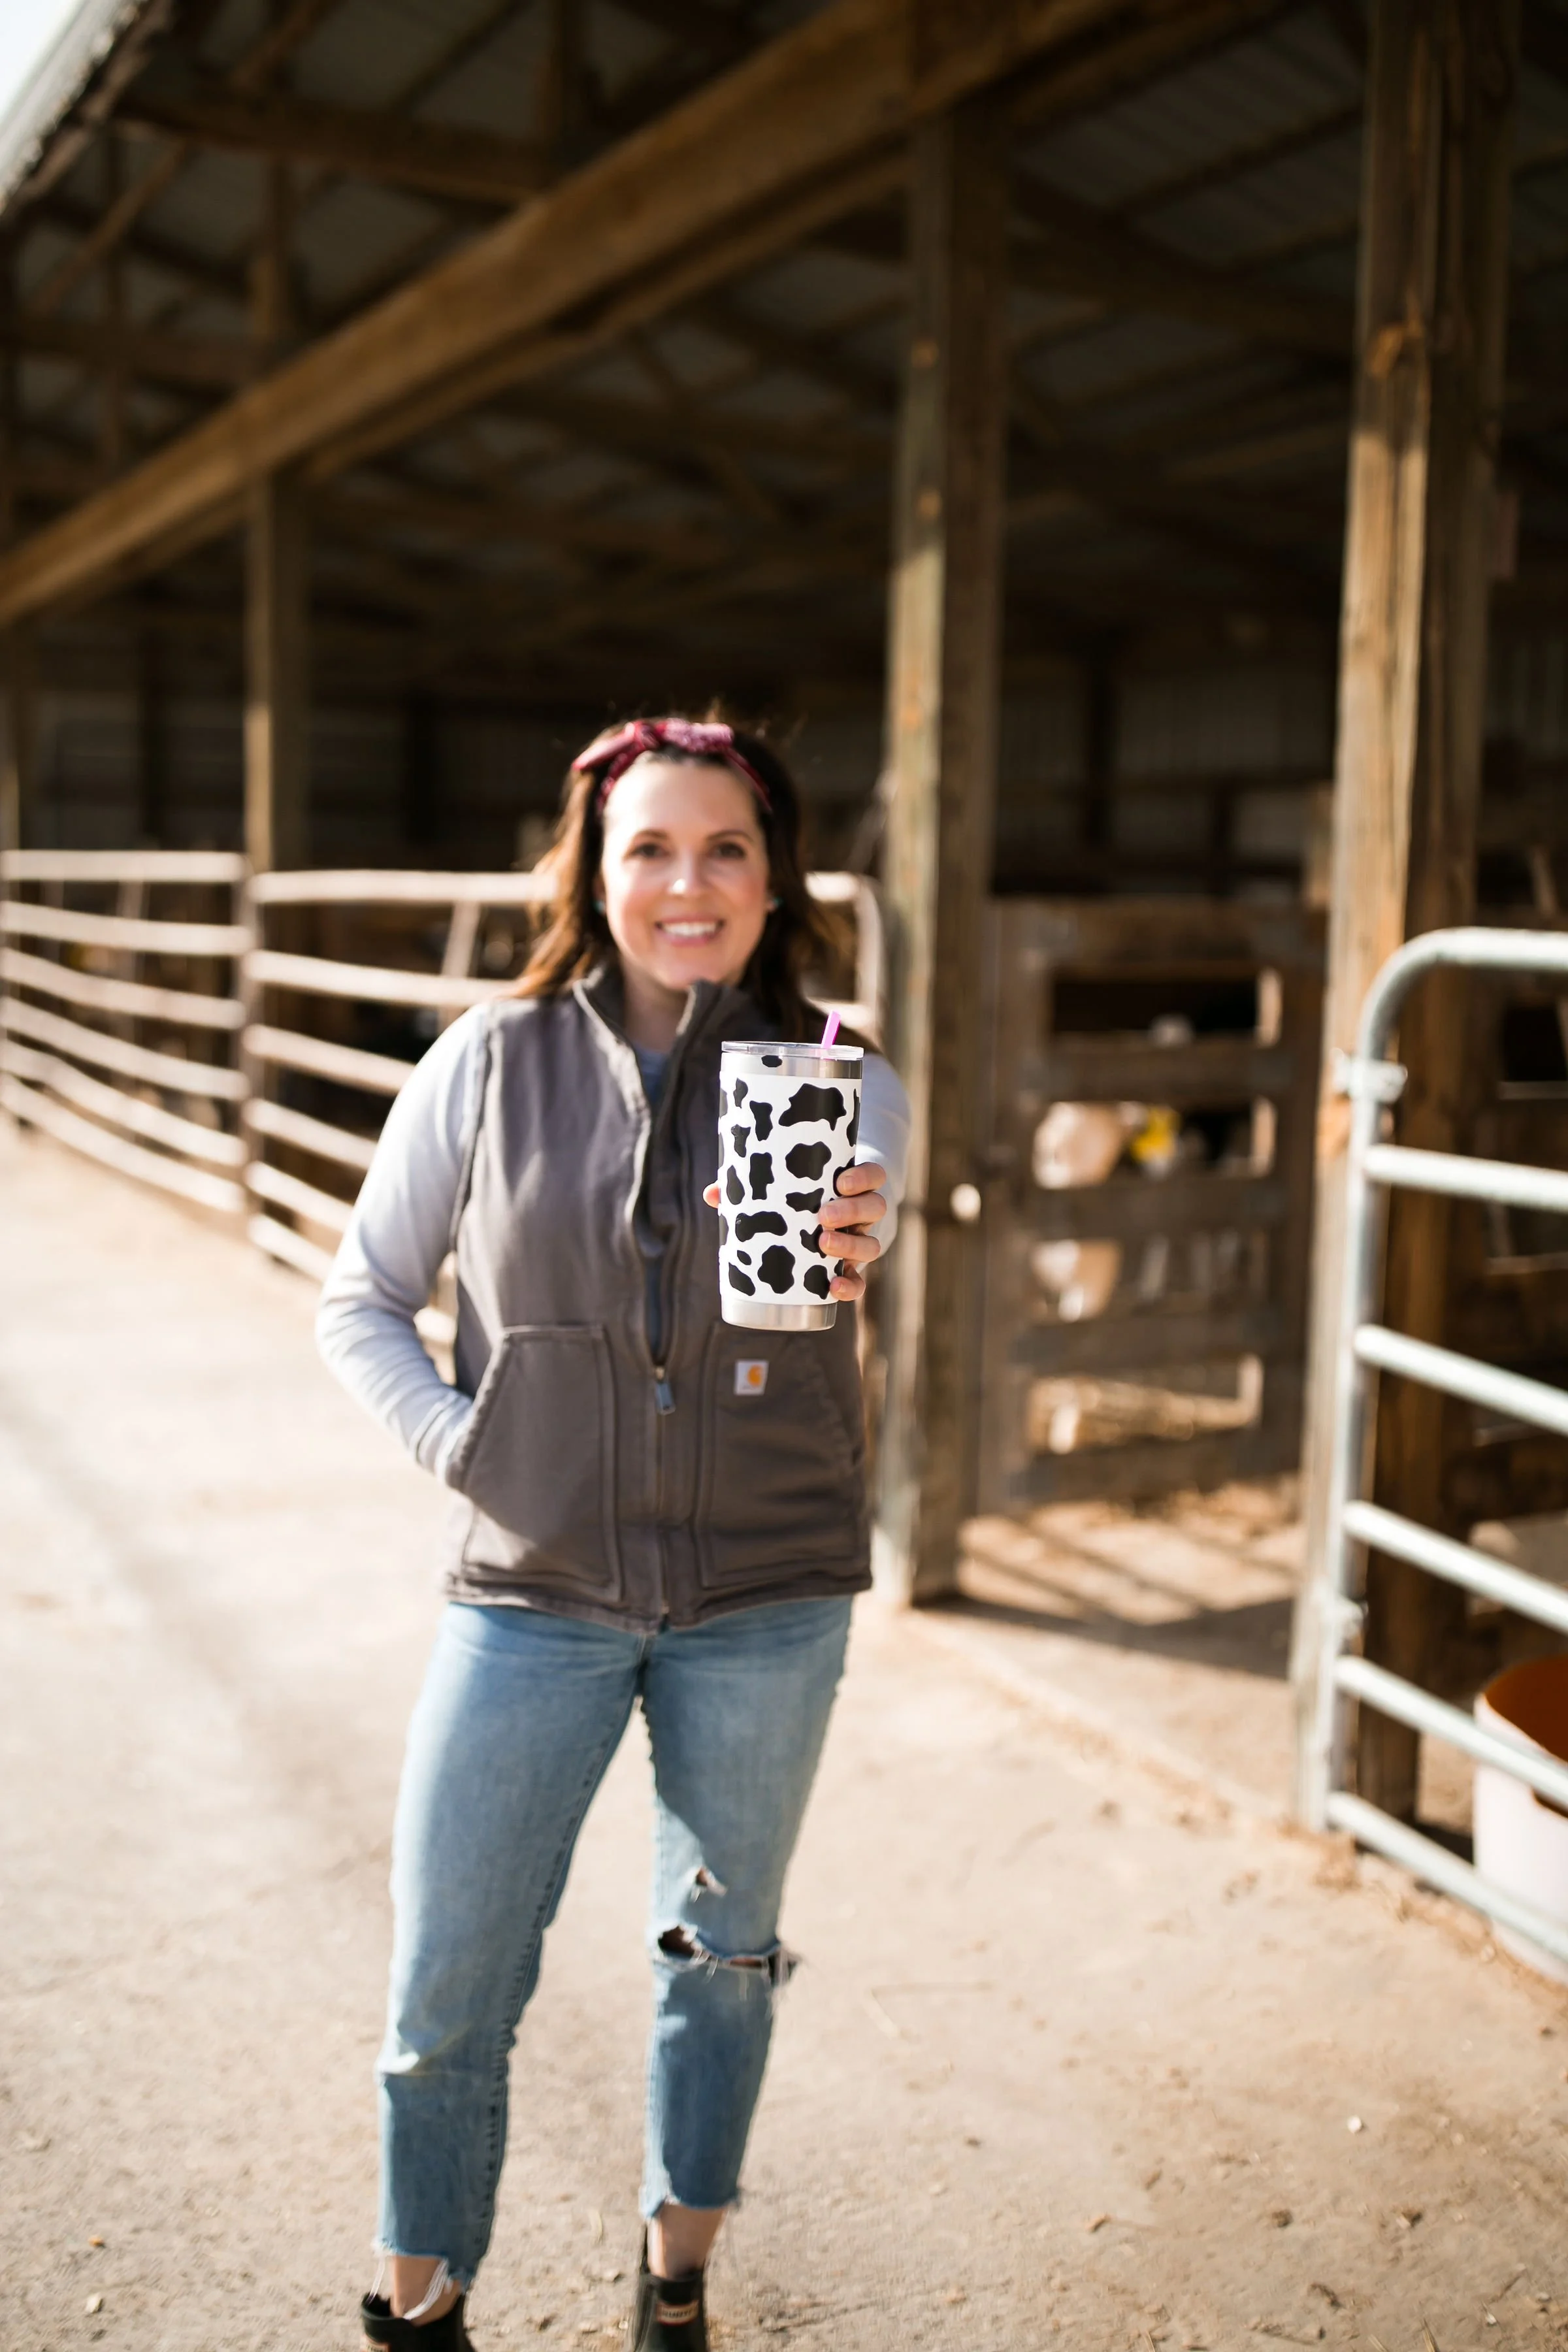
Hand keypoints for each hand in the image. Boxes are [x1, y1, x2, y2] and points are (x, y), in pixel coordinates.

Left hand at [702, 1161, 888, 1303]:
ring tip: (823, 1244)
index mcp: (851, 1188)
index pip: (873, 1176)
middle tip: (823, 1216)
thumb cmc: (795, 1200)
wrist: (817, 1227)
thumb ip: (749, 1190)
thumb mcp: (780, 1189)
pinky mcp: (851, 1270)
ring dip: (851, 1245)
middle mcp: (862, 1215)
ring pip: (871, 1244)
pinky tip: (834, 1287)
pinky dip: (851, 1286)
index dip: (864, 1177)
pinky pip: (860, 1281)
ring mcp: (859, 1242)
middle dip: (851, 1211)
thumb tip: (713, 1194)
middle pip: (874, 1208)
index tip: (840, 1181)